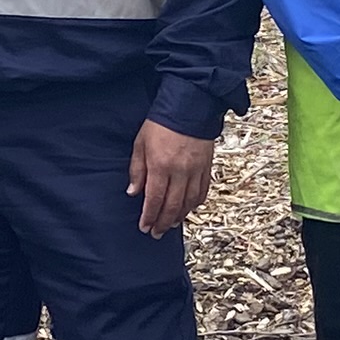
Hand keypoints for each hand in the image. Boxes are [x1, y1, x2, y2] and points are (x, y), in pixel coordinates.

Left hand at [127, 119, 214, 234]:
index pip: (154, 199)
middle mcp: (180, 172)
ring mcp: (196, 170)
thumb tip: (133, 192)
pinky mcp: (207, 167)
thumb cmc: (161, 123)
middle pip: (172, 206)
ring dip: (179, 216)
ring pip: (189, 202)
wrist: (189, 106)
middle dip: (163, 222)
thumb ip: (137, 170)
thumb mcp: (140, 144)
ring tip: (170, 224)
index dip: (149, 216)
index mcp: (161, 166)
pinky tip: (188, 209)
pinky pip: (202, 191)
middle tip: (156, 233)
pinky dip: (195, 204)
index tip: (144, 227)